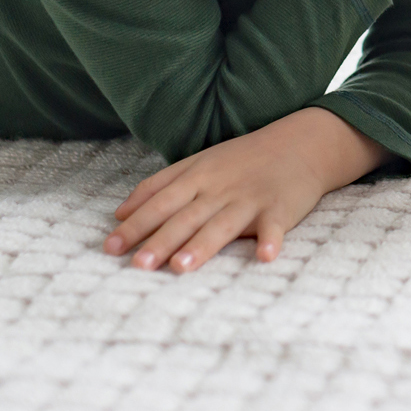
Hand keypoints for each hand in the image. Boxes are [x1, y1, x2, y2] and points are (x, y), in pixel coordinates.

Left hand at [104, 107, 388, 272]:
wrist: (300, 143)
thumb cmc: (242, 159)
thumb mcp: (197, 163)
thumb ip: (159, 187)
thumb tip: (119, 214)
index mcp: (198, 177)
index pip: (161, 202)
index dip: (136, 224)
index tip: (110, 247)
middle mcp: (220, 188)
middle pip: (186, 217)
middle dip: (161, 241)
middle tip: (138, 265)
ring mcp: (250, 198)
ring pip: (223, 224)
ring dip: (203, 245)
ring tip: (181, 267)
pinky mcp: (280, 208)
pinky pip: (274, 226)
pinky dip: (271, 240)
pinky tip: (265, 255)